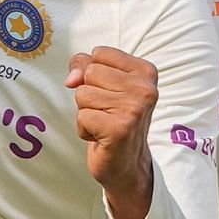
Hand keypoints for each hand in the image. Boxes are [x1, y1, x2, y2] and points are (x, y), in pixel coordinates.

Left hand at [67, 46, 160, 218]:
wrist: (126, 165)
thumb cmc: (112, 120)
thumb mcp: (102, 85)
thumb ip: (84, 67)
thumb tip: (72, 78)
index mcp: (145, 71)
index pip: (98, 53)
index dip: (92, 75)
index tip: (110, 94)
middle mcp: (145, 88)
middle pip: (89, 73)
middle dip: (89, 95)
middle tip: (107, 113)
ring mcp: (134, 108)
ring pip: (82, 94)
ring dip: (86, 113)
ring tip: (104, 124)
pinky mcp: (120, 128)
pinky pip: (82, 117)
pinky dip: (84, 130)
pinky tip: (102, 137)